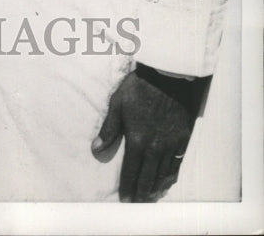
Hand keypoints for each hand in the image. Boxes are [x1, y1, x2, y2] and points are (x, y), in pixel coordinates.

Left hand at [91, 66, 204, 201]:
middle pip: (148, 177)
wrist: (166, 76)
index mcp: (137, 140)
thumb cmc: (138, 88)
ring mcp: (171, 144)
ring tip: (150, 196)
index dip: (128, 187)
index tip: (125, 200)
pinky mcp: (183, 138)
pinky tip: (167, 180)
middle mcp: (155, 147)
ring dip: (156, 187)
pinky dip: (171, 175)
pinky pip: (177, 163)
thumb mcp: (117, 104)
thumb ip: (108, 129)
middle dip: (142, 192)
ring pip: (163, 173)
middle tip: (138, 204)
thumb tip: (96, 149)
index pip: (131, 171)